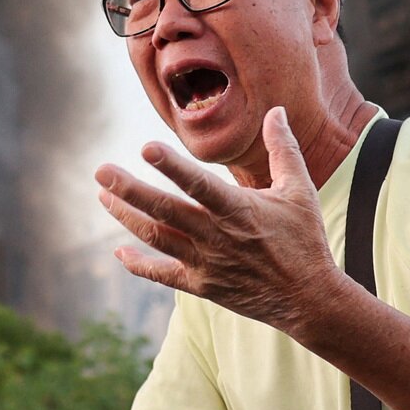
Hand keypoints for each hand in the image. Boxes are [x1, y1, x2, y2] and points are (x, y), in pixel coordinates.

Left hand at [95, 105, 341, 336]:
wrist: (308, 299)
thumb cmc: (304, 239)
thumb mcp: (300, 190)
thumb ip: (283, 149)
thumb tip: (276, 110)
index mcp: (239, 210)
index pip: (199, 184)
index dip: (172, 166)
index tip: (145, 147)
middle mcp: (216, 237)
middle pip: (165, 210)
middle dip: (130, 190)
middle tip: (101, 171)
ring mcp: (206, 263)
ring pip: (157, 238)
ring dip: (127, 217)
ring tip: (102, 197)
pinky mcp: (201, 286)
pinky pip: (163, 275)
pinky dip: (139, 265)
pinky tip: (120, 252)